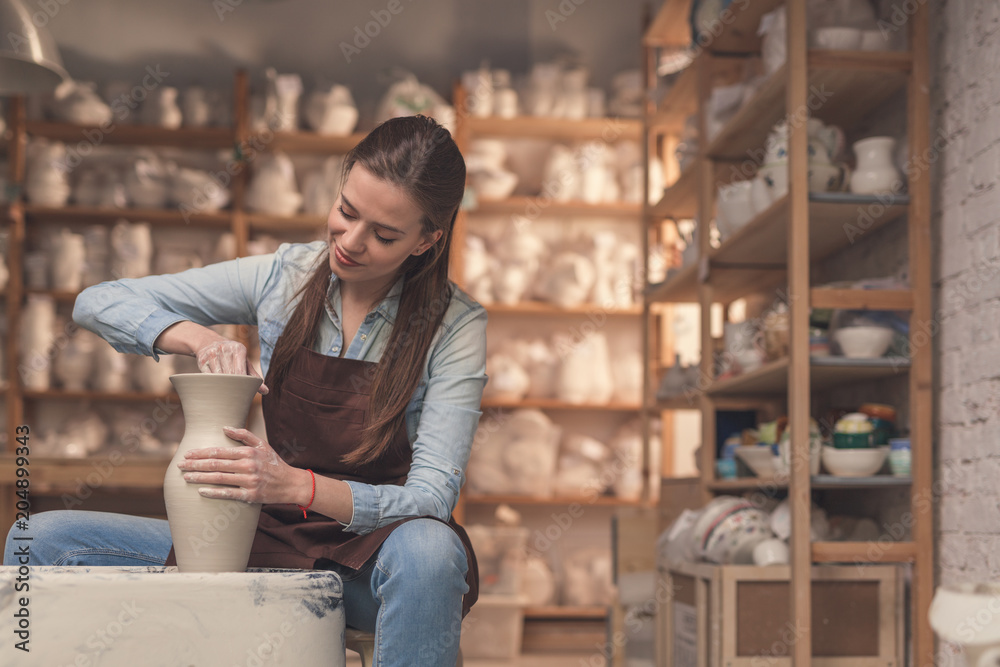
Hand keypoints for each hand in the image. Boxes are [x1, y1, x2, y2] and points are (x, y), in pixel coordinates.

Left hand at [176, 427, 308, 503]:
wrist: (290, 483)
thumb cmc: (274, 463)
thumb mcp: (262, 444)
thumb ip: (244, 435)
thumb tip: (224, 427)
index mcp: (249, 452)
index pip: (219, 451)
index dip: (201, 453)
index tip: (188, 454)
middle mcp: (248, 465)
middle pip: (216, 464)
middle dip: (195, 465)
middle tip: (180, 465)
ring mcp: (249, 481)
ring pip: (219, 478)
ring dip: (200, 478)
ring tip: (186, 477)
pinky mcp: (250, 495)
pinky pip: (228, 494)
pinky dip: (214, 492)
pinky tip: (201, 491)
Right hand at [196, 340, 268, 394]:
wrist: (208, 341)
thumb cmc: (231, 354)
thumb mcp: (243, 361)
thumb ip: (253, 376)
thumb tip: (266, 391)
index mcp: (238, 349)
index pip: (241, 371)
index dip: (241, 384)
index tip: (242, 393)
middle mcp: (225, 349)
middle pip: (229, 374)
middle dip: (232, 386)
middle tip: (234, 396)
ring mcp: (212, 353)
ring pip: (218, 375)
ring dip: (222, 385)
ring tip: (225, 393)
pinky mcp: (201, 359)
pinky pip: (207, 375)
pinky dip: (212, 382)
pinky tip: (216, 387)